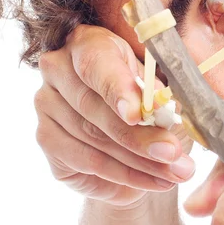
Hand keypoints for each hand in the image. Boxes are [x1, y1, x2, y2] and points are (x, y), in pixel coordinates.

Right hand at [34, 24, 195, 206]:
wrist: (133, 137)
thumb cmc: (150, 100)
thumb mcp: (162, 90)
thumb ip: (160, 96)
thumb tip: (163, 110)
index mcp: (89, 42)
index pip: (96, 62)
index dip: (117, 88)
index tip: (137, 113)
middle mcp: (58, 68)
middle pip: (94, 106)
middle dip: (139, 135)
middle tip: (173, 153)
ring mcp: (47, 104)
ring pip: (94, 139)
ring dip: (140, 161)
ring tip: (176, 173)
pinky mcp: (47, 139)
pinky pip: (87, 161)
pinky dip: (126, 175)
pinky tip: (155, 182)